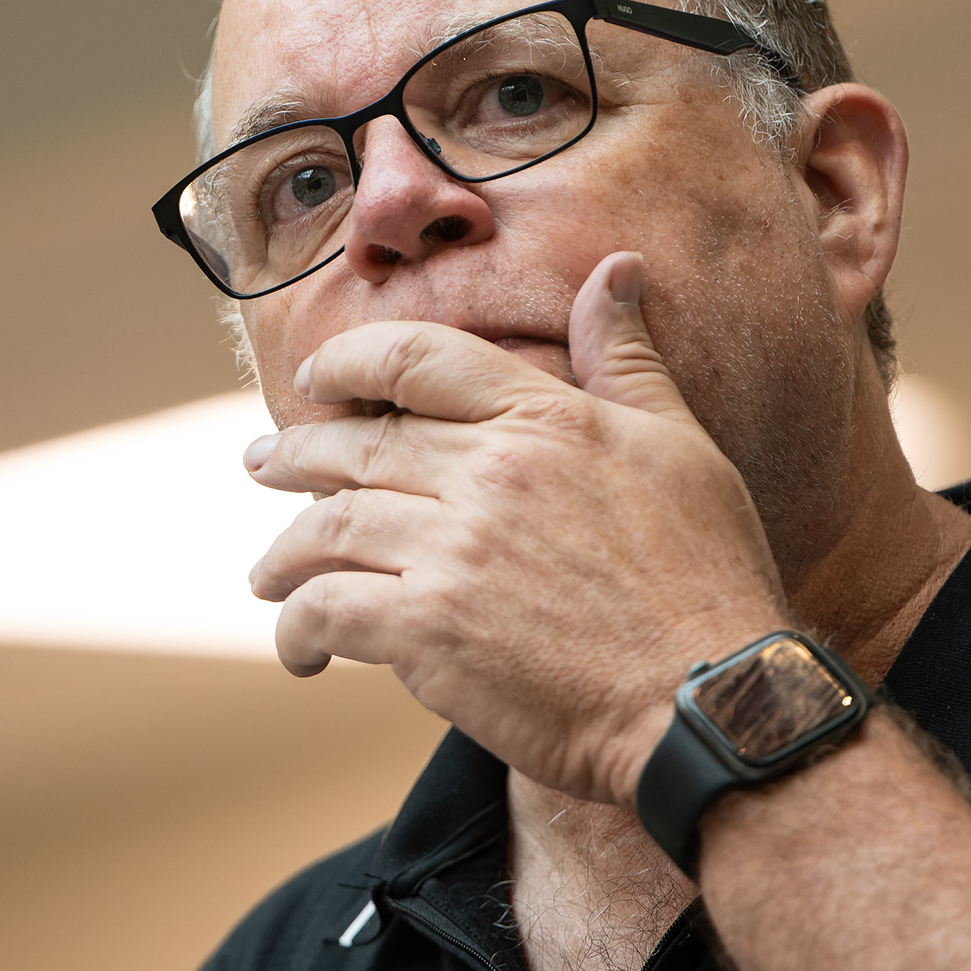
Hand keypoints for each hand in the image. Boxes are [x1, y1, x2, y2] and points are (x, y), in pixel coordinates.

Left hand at [244, 252, 791, 806]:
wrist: (712, 699)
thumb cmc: (704, 576)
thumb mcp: (678, 444)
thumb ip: (625, 358)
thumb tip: (616, 270)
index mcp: (541, 418)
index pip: (415, 359)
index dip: (349, 363)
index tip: (314, 380)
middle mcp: (485, 473)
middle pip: (353, 447)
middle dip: (292, 456)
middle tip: (257, 465)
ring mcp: (451, 552)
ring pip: (325, 529)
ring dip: (283, 554)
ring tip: (266, 573)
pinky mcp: (429, 631)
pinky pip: (328, 612)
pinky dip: (299, 629)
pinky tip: (298, 650)